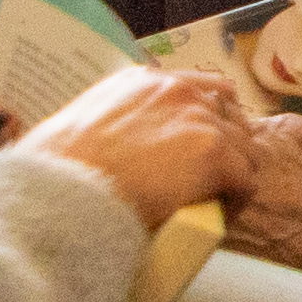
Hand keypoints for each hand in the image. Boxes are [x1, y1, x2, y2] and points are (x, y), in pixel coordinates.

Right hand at [13, 66, 268, 232]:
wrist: (61, 194)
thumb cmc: (55, 176)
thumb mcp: (78, 130)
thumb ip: (106, 129)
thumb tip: (111, 155)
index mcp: (143, 82)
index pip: (202, 89)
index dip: (208, 123)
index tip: (200, 152)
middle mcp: (177, 90)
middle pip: (230, 119)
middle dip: (226, 151)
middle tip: (209, 185)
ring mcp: (199, 120)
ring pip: (244, 150)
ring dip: (233, 178)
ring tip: (214, 206)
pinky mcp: (215, 154)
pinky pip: (246, 181)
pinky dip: (237, 203)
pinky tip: (221, 219)